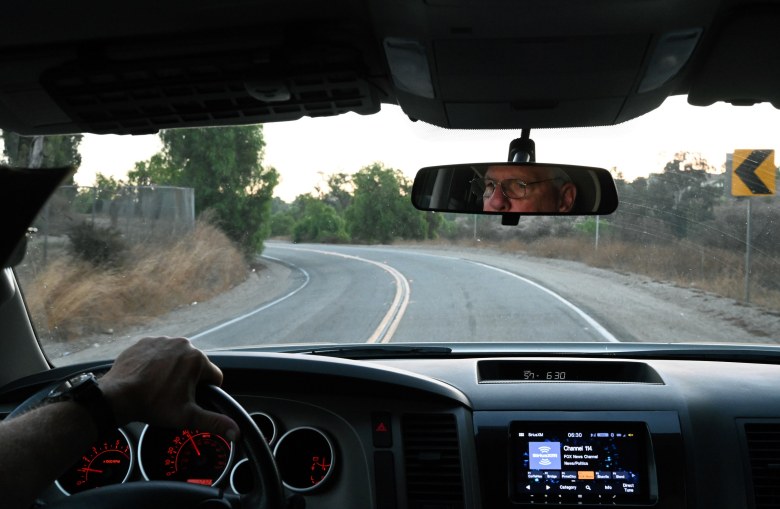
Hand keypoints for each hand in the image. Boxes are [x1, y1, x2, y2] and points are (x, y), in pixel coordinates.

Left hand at [99, 337, 238, 439]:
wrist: (117, 396)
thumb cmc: (152, 405)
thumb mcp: (187, 417)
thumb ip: (215, 423)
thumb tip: (236, 432)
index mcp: (197, 359)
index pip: (213, 377)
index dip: (205, 392)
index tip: (189, 400)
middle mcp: (182, 344)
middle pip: (195, 366)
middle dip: (188, 380)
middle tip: (172, 396)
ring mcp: (162, 340)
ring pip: (177, 358)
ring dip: (173, 370)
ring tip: (159, 387)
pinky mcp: (145, 341)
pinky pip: (159, 352)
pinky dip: (156, 363)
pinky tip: (148, 377)